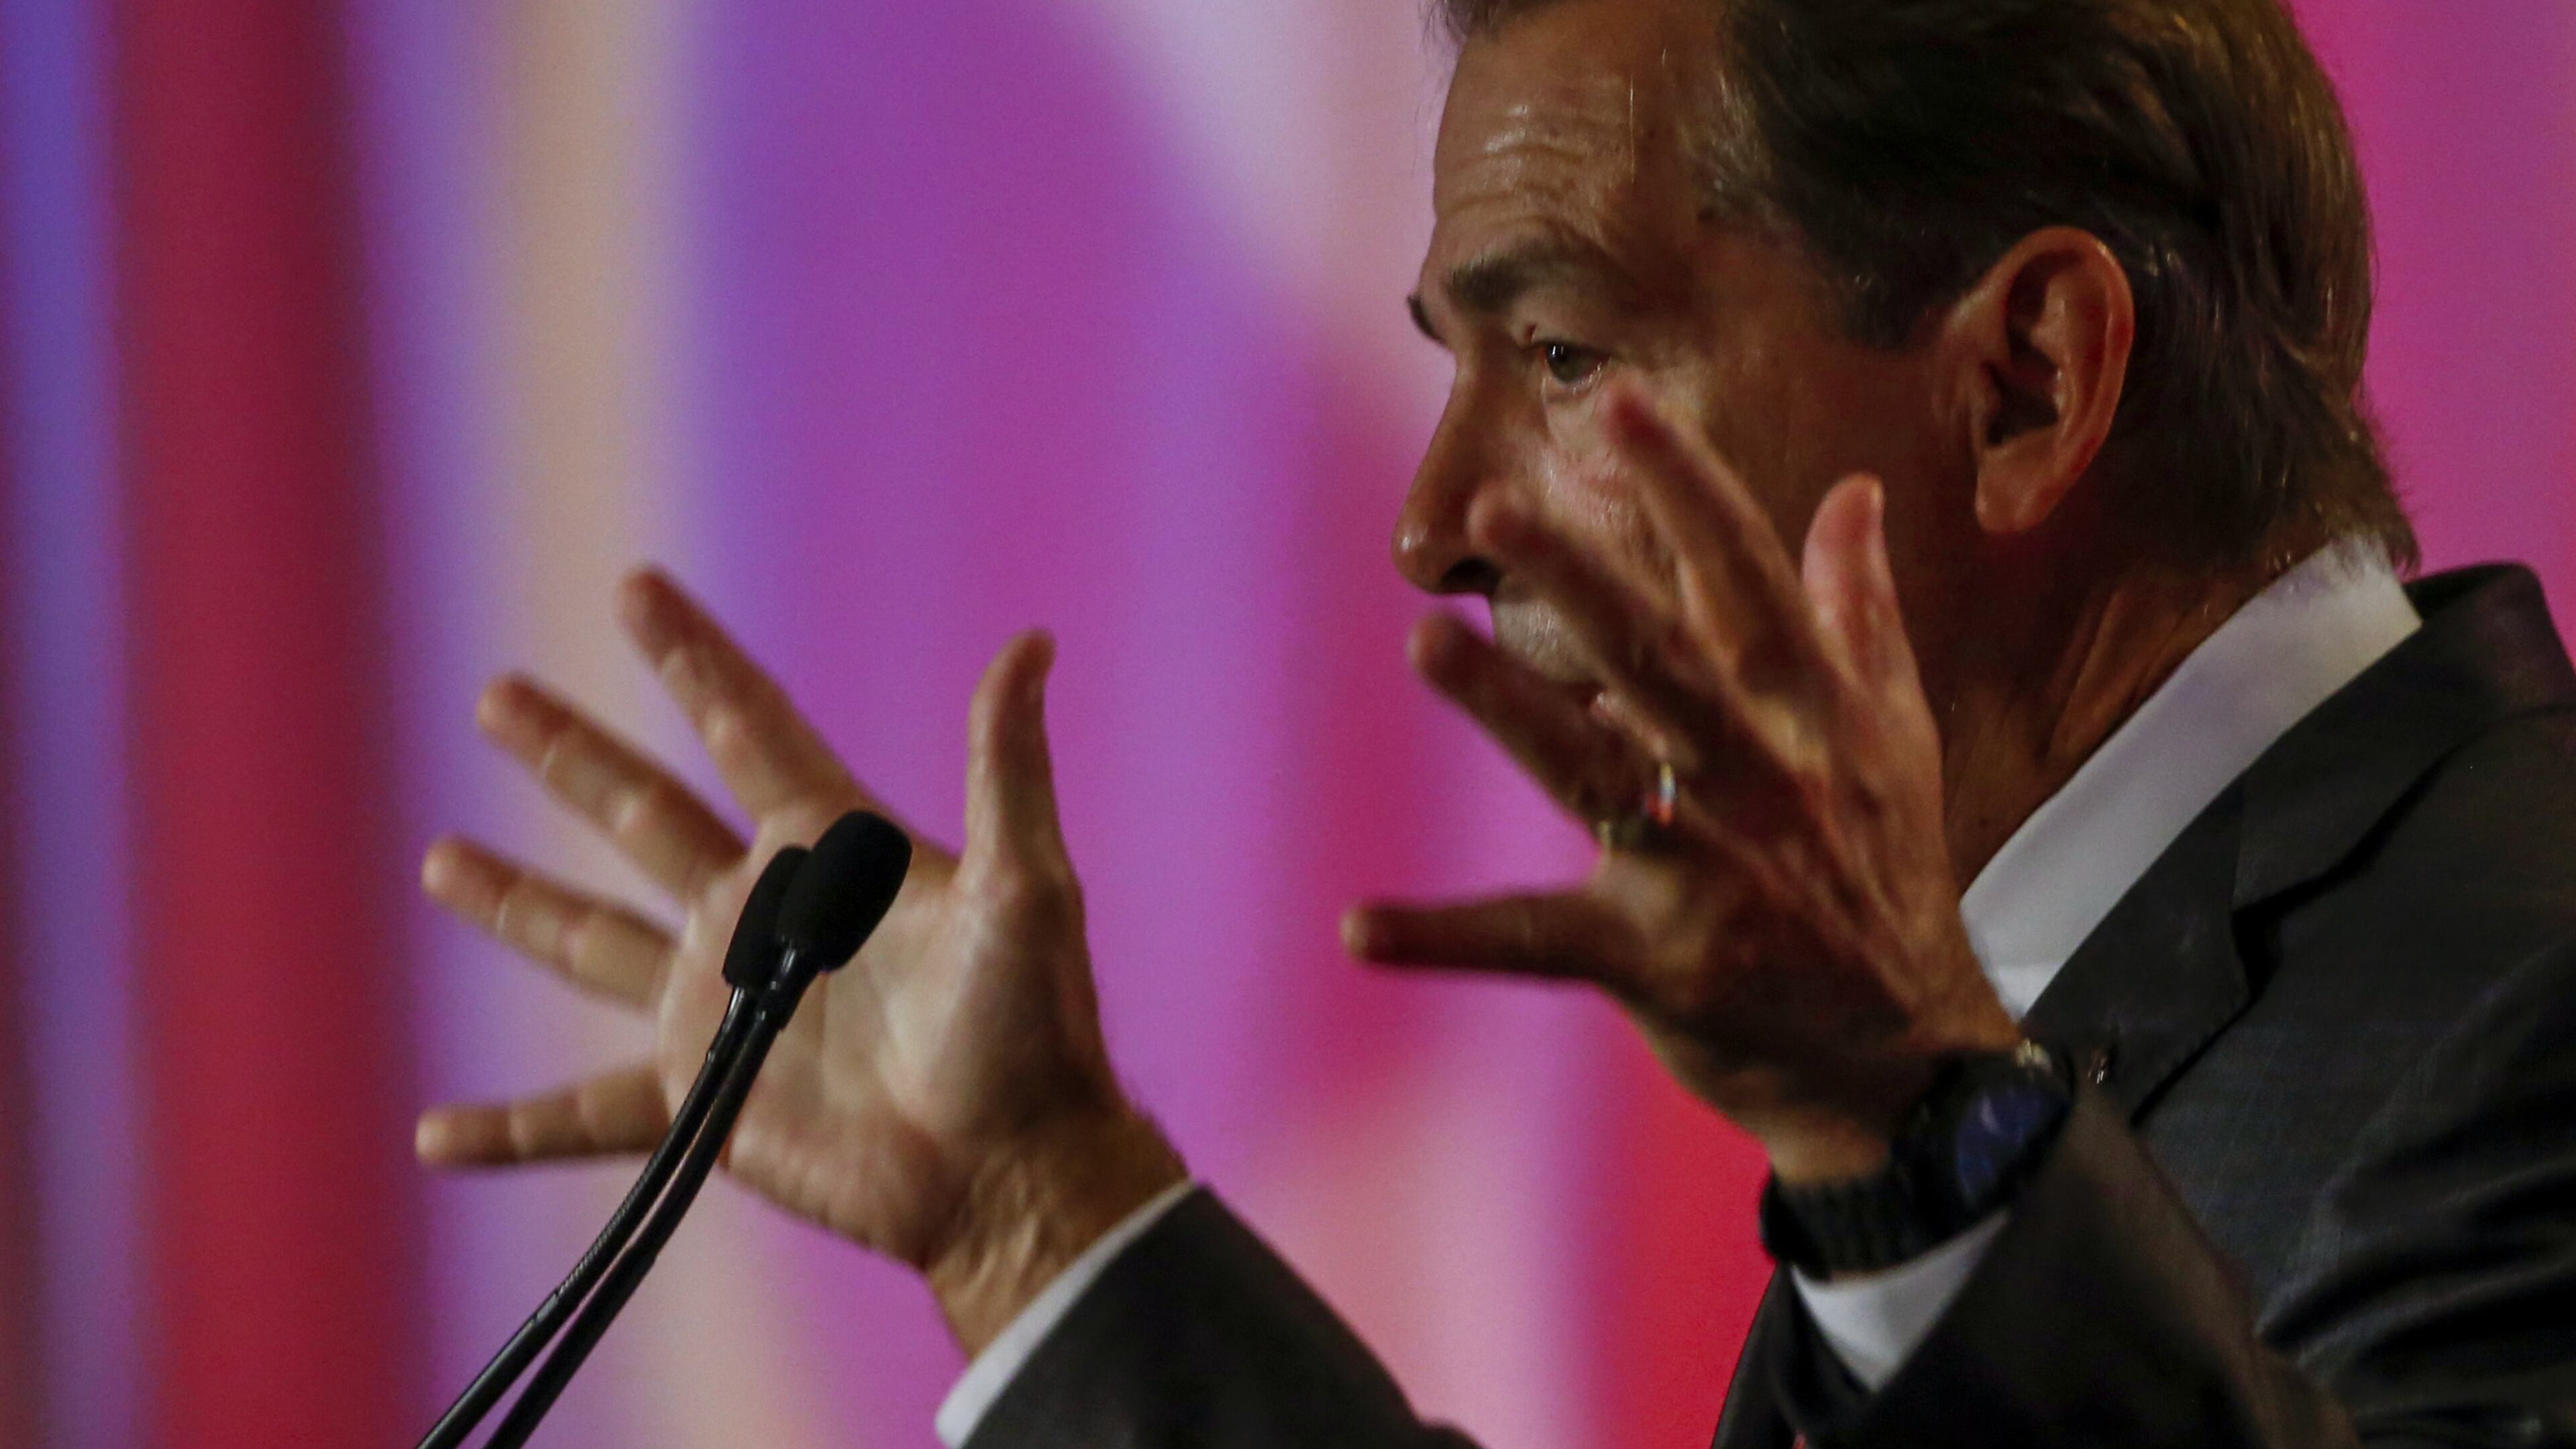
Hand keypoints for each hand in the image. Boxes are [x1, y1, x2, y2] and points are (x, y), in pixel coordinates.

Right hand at [414, 570, 1182, 1352]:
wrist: (1013, 1168)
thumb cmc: (1034, 1027)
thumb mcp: (1027, 887)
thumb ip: (1008, 769)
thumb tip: (1034, 642)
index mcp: (832, 852)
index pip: (745, 728)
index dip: (691, 657)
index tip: (635, 586)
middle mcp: (762, 916)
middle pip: (643, 813)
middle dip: (569, 754)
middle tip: (497, 695)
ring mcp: (723, 1009)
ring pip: (589, 939)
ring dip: (515, 901)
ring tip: (440, 859)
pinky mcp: (703, 1103)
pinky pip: (584, 1116)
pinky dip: (509, 1130)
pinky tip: (435, 1135)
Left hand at [1345, 392, 2018, 1184]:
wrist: (1904, 1058)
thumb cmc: (1886, 875)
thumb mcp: (1892, 738)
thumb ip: (1860, 612)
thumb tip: (1853, 492)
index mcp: (1811, 714)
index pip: (1747, 578)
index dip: (1687, 488)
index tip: (1621, 403)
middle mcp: (1762, 779)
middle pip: (1661, 659)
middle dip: (1582, 577)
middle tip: (1493, 503)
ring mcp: (1706, 872)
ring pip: (1595, 775)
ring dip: (1508, 708)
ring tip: (1424, 645)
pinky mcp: (1655, 963)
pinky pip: (1536, 942)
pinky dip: (1446, 937)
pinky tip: (1357, 928)